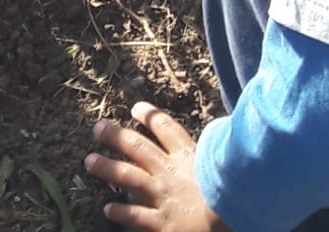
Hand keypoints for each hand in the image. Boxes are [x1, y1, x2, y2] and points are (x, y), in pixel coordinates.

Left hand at [86, 103, 226, 231]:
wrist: (231, 217)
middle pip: (138, 147)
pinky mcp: (162, 223)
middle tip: (98, 127)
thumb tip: (231, 135)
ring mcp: (164, 196)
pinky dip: (121, 212)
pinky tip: (107, 209)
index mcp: (190, 156)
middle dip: (116, 136)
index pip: (167, 129)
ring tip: (89, 161)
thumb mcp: (232, 163)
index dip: (150, 117)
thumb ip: (221, 150)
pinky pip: (136, 216)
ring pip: (129, 177)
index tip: (135, 108)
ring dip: (108, 168)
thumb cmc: (238, 190)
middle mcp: (171, 171)